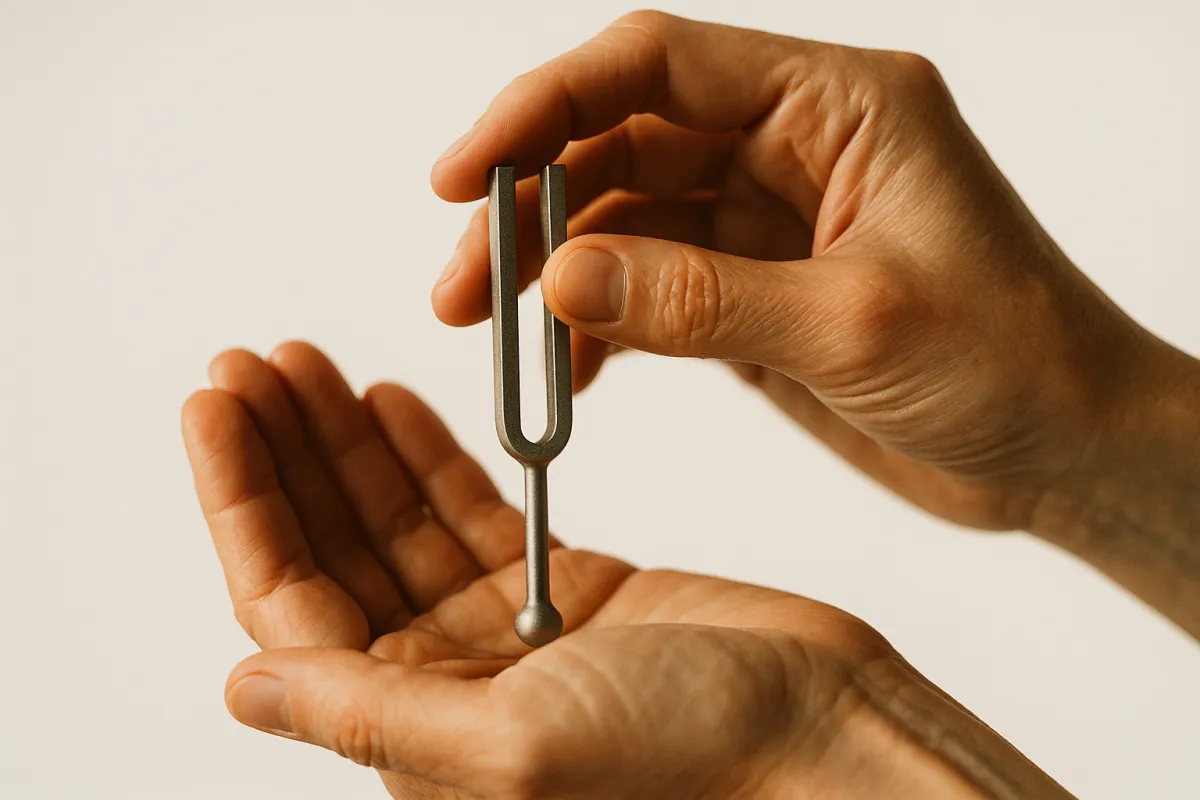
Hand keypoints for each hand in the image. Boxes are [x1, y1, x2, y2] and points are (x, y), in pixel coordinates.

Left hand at [183, 342, 1070, 798]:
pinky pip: (474, 509)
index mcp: (417, 730)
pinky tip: (389, 402)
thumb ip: (372, 713)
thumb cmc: (700, 763)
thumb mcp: (515, 746)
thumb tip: (243, 686)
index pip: (291, 601)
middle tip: (246, 364)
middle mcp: (449, 683)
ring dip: (348, 441)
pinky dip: (430, 452)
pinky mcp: (568, 589)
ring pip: (399, 518)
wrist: (830, 738)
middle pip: (335, 549)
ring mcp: (507, 630)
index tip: (217, 408)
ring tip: (306, 364)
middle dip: (284, 454)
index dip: (244, 502)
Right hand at [429, 11, 1165, 535]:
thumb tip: (559, 279)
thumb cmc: (1017, 364)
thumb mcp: (854, 325)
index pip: (657, 65)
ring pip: (625, 223)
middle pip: (621, 146)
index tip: (465, 172)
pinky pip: (648, 290)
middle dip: (532, 213)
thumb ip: (699, 299)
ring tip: (499, 341)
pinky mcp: (752, 292)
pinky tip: (572, 373)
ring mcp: (766, 221)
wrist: (1067, 453)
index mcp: (836, 105)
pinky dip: (600, 326)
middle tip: (463, 290)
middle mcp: (793, 148)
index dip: (547, 105)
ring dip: (555, 277)